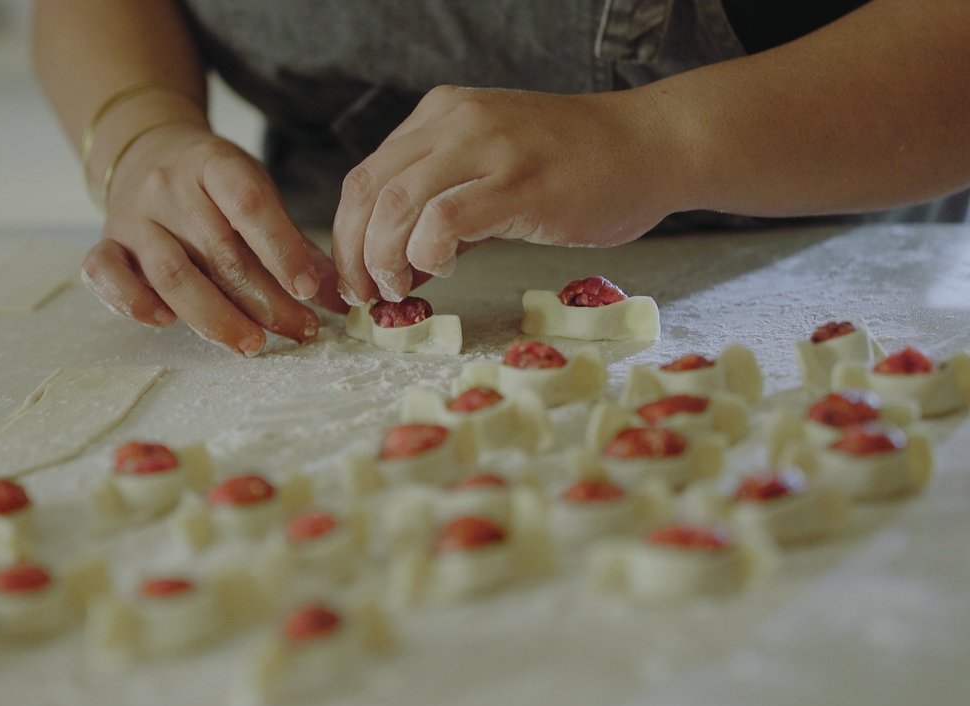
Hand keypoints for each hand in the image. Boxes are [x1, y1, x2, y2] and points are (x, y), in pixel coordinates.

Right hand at [82, 122, 346, 355]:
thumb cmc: (214, 184)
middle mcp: (169, 188)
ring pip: (172, 274)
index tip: (309, 290)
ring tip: (252, 344)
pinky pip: (105, 273)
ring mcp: (134, 217)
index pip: (249, 204)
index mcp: (214, 164)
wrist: (148, 153)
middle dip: (265, 301)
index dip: (282, 249)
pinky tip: (165, 322)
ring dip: (216, 317)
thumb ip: (294, 244)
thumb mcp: (256, 193)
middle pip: (219, 253)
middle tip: (299, 331)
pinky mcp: (107, 242)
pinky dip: (132, 302)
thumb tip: (340, 299)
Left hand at [332, 86, 682, 303]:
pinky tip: (444, 269)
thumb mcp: (492, 166)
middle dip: (354, 254)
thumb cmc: (578, 167)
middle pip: (369, 191)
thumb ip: (442, 203)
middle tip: (365, 297)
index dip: (346, 235)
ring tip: (400, 290)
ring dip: (385, 259)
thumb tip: (395, 264)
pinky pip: (445, 220)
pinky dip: (428, 253)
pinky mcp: (520, 183)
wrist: (653, 146)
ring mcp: (488, 148)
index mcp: (441, 115)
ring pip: (397, 205)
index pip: (366, 176)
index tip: (354, 279)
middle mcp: (456, 121)